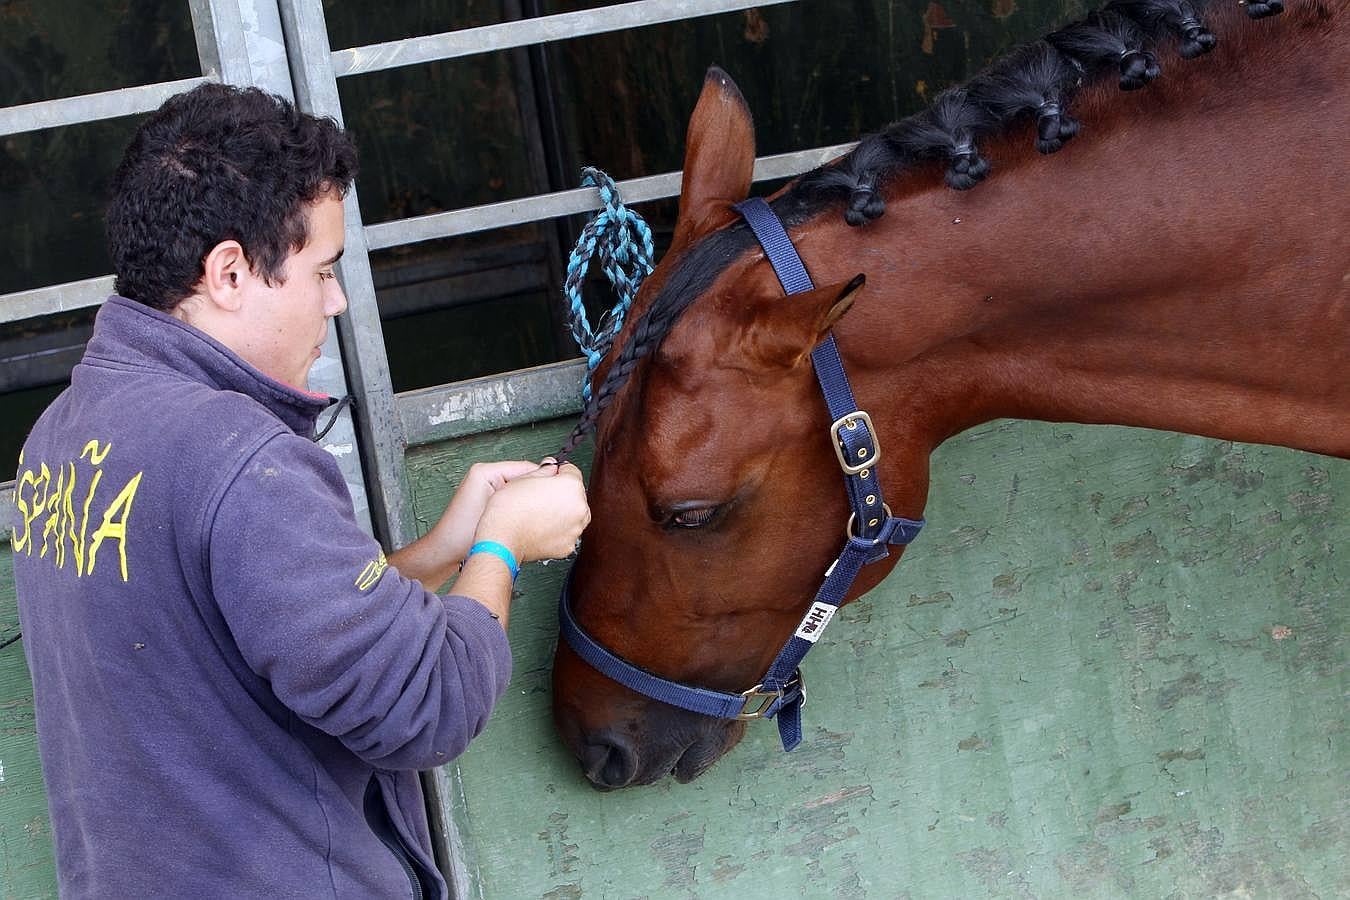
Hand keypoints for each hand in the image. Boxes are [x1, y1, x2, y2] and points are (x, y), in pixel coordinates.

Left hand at [430, 460, 543, 563]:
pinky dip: (521, 508)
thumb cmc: (463, 534)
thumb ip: (522, 495)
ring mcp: (488, 487)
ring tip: (541, 514)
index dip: (544, 481)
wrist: (446, 552)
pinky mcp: (490, 499)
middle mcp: (486, 475)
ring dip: (530, 501)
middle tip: (552, 506)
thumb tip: (545, 485)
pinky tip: (528, 520)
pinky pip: (512, 499)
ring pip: (520, 490)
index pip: (526, 468)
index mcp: (486, 471)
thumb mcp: (497, 511)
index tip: (558, 492)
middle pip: (524, 479)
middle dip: (537, 492)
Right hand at [473, 461, 589, 562]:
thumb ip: (545, 470)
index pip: (572, 471)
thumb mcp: (525, 477)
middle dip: (562, 494)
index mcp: (571, 486)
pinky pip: (566, 533)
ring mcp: (575, 529)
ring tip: (540, 514)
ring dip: (562, 513)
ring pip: (573, 515)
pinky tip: (541, 527)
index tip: (552, 476)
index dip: (559, 472)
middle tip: (541, 497)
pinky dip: (558, 530)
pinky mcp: (568, 545)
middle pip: (575, 495)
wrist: (502, 537)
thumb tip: (551, 467)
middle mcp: (579, 508)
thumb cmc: (510, 509)